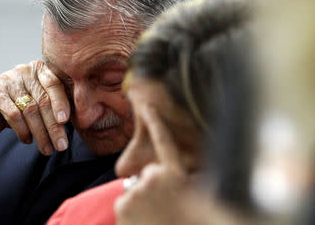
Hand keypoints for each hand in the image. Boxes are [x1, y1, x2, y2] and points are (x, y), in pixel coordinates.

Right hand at [0, 60, 69, 166]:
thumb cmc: (20, 110)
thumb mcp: (39, 104)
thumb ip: (57, 106)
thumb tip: (83, 120)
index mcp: (39, 69)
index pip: (55, 84)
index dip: (62, 103)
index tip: (66, 122)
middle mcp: (24, 70)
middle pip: (43, 100)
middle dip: (53, 126)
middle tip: (61, 146)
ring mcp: (7, 80)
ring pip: (30, 110)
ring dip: (40, 134)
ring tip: (47, 150)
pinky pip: (13, 114)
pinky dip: (23, 131)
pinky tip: (27, 140)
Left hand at [115, 107, 242, 224]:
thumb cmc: (187, 219)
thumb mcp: (195, 198)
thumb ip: (190, 181)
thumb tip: (190, 170)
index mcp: (174, 175)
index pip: (164, 142)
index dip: (156, 122)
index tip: (148, 105)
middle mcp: (153, 177)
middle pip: (149, 173)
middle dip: (154, 184)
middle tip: (165, 206)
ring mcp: (136, 190)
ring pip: (137, 188)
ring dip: (143, 198)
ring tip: (156, 216)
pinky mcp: (122, 204)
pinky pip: (126, 201)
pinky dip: (132, 210)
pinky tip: (144, 221)